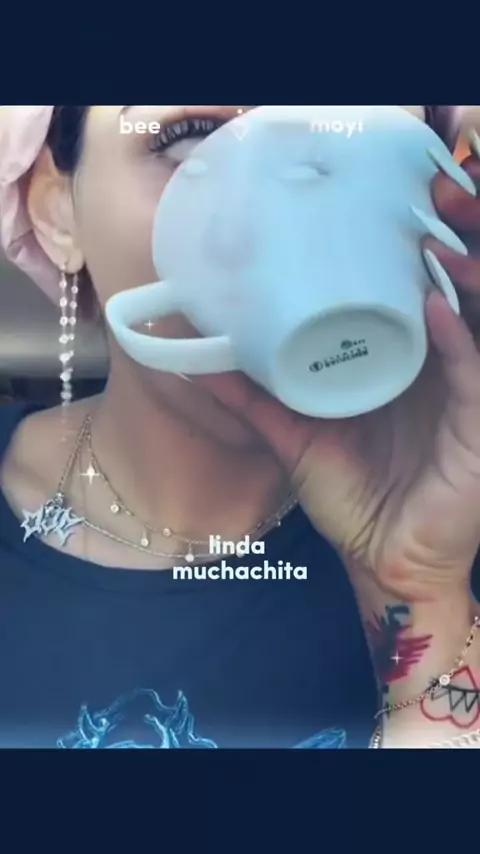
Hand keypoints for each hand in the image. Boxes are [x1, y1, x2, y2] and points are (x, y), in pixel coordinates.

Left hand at [191, 138, 479, 601]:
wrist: (381, 559)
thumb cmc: (352, 497)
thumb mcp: (296, 436)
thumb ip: (254, 397)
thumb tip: (196, 362)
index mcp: (405, 363)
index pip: (417, 292)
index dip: (412, 249)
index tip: (384, 206)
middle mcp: (442, 369)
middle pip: (455, 292)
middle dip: (449, 243)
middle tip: (428, 194)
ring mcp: (464, 395)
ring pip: (475, 320)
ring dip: (462, 275)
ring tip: (432, 238)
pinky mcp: (476, 426)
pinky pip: (474, 373)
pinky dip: (458, 339)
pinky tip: (434, 308)